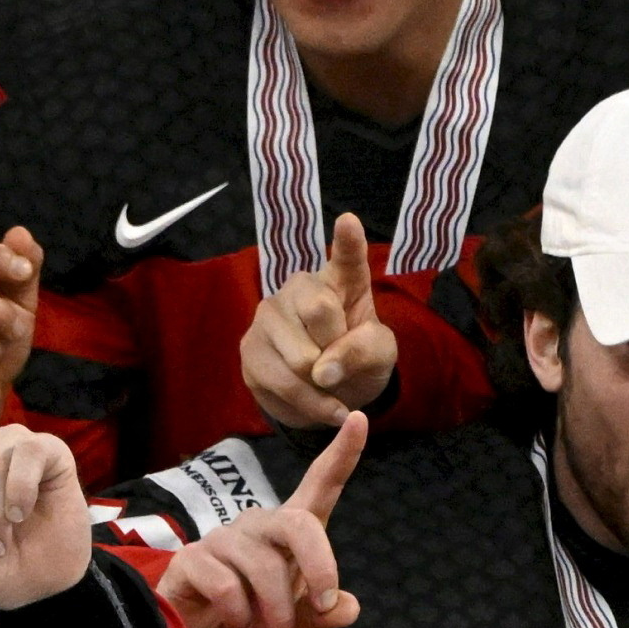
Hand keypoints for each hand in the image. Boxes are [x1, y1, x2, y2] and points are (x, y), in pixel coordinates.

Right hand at [153, 411, 361, 627]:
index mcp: (291, 533)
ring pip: (263, 567)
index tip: (359, 419)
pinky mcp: (192, 560)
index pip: (319, 486)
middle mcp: (259, 526)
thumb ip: (324, 618)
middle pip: (298, 523)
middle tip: (322, 607)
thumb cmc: (254, 626)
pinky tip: (234, 623)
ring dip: (277, 613)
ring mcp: (223, 540)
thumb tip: (346, 608)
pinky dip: (239, 614)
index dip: (341, 454)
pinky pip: (226, 585)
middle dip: (320, 566)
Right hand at [237, 210, 398, 427]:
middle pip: (319, 311)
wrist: (329, 393)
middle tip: (338, 361)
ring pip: (298, 358)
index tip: (349, 222)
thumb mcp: (380, 355)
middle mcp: (297, 288)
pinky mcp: (248, 350)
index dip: (348, 241)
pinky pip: (279, 385)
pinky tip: (310, 399)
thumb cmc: (357, 359)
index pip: (346, 258)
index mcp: (340, 280)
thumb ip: (364, 352)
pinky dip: (304, 405)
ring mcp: (267, 317)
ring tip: (327, 388)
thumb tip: (322, 371)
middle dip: (336, 349)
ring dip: (321, 388)